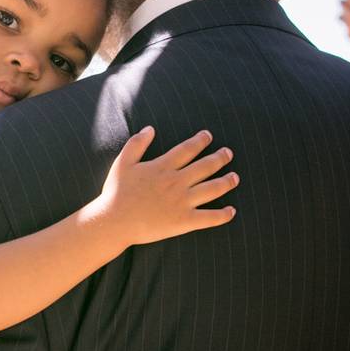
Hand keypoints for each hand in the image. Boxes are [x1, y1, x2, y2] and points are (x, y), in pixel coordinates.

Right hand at [96, 127, 237, 246]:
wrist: (114, 221)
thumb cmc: (116, 193)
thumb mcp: (122, 163)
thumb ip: (136, 144)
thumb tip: (150, 129)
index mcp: (163, 167)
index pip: (188, 149)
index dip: (200, 141)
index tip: (208, 136)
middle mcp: (177, 182)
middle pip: (206, 166)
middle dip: (220, 158)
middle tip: (228, 153)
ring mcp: (183, 202)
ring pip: (213, 189)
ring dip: (227, 182)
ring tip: (235, 177)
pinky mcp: (184, 221)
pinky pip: (210, 217)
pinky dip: (223, 215)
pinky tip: (231, 211)